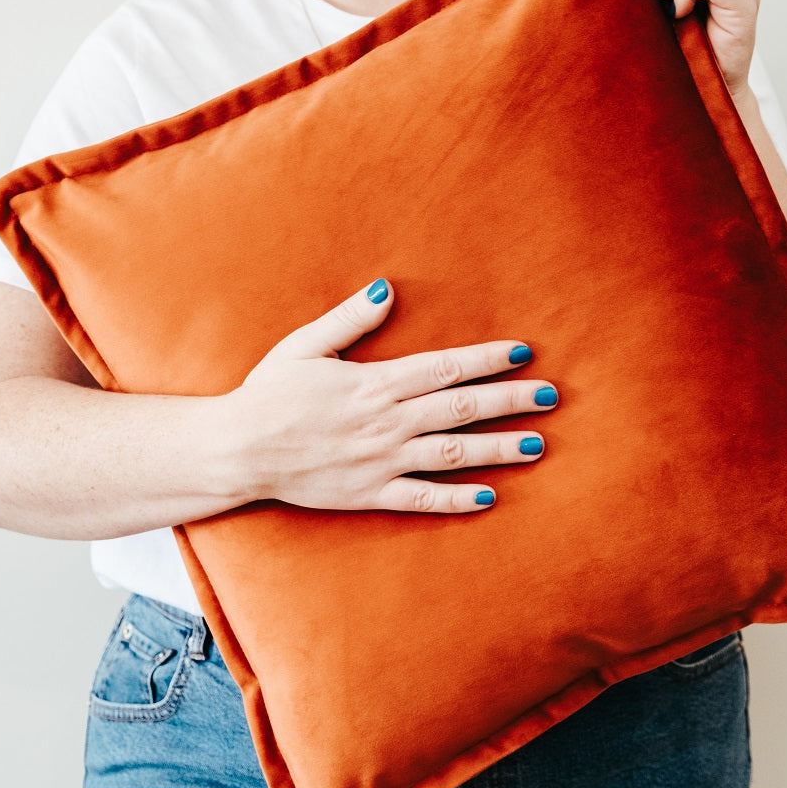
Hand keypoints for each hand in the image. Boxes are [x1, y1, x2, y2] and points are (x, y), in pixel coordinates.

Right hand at [213, 278, 554, 513]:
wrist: (236, 450)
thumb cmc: (268, 393)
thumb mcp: (305, 345)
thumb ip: (351, 319)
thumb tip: (389, 289)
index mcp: (374, 383)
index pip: (444, 368)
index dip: (487, 360)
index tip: (523, 352)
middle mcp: (385, 422)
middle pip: (460, 409)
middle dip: (509, 401)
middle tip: (550, 397)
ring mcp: (379, 461)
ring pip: (451, 453)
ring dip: (497, 449)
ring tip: (537, 445)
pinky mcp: (368, 494)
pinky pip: (420, 498)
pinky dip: (455, 498)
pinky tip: (488, 496)